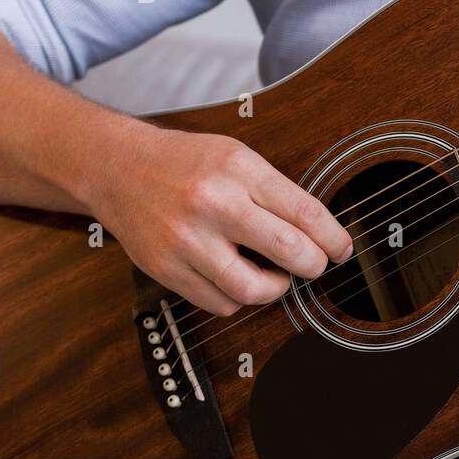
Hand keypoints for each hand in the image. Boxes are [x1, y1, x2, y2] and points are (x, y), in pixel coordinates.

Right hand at [85, 125, 352, 314]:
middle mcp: (213, 203)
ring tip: (277, 277)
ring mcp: (187, 239)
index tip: (341, 249)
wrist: (117, 168)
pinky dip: (238, 298)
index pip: (304, 212)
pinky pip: (219, 302)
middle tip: (315, 264)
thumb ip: (275, 191)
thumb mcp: (236, 156)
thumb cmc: (184, 162)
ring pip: (252, 288)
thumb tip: (320, 231)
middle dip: (313, 264)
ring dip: (276, 288)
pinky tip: (239, 280)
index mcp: (238, 169)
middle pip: (288, 250)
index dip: (333, 238)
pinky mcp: (166, 268)